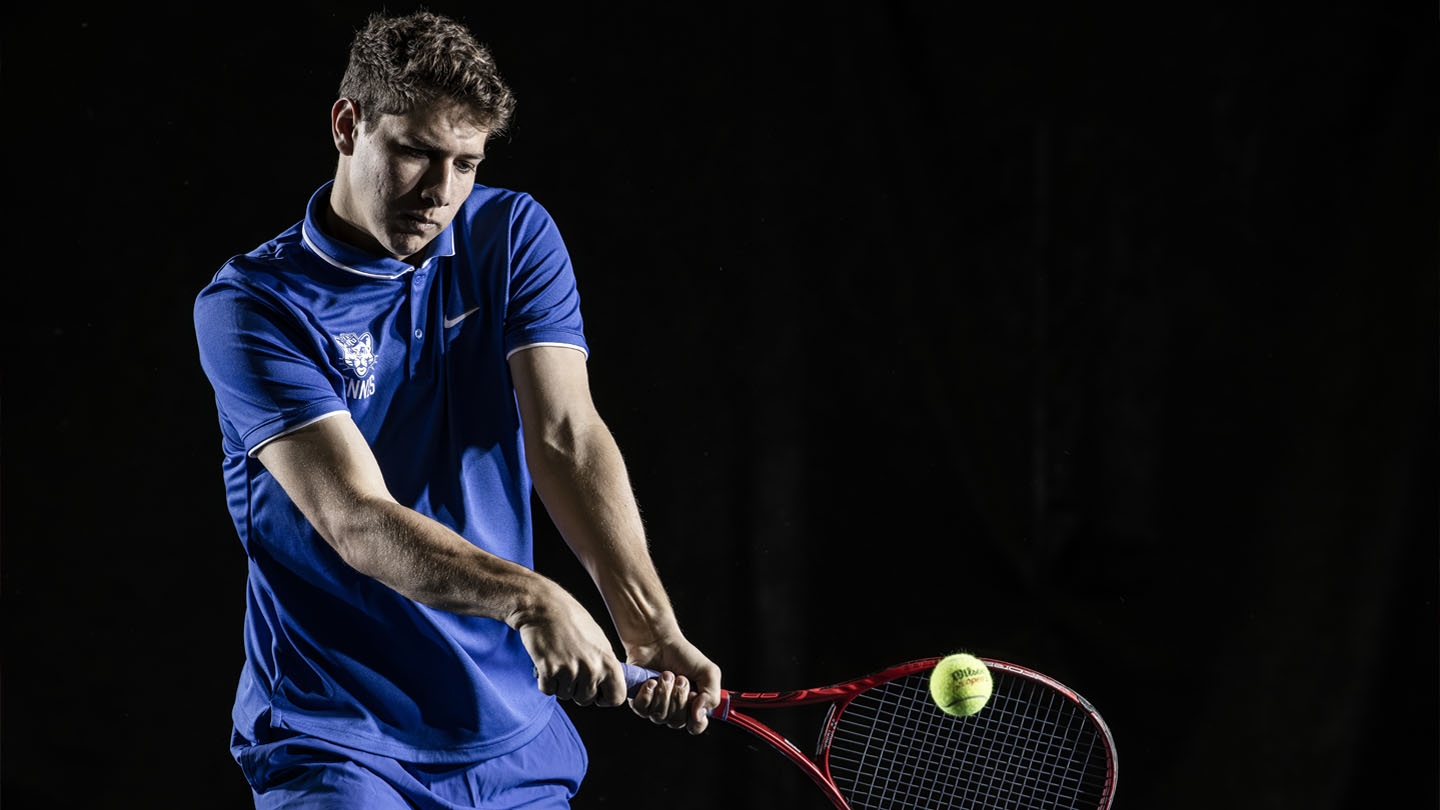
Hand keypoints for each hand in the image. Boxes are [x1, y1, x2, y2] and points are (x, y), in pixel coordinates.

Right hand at [512, 581, 628, 707]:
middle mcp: (592, 669)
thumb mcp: (599, 641)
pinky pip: (548, 691)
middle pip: (586, 700)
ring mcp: (570, 671)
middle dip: (577, 689)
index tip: (597, 692)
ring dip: (560, 684)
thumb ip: (605, 664)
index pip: (616, 698)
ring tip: (559, 660)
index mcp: (608, 661)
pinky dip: (545, 681)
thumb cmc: (572, 620)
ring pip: (566, 696)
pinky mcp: (549, 671)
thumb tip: (608, 685)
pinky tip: (547, 663)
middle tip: (571, 668)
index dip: (605, 698)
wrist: (545, 607)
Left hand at [625, 639, 721, 734]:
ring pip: (659, 716)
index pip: (696, 727)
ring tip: (666, 674)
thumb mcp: (708, 672)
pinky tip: (651, 680)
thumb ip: (712, 695)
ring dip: (664, 692)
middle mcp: (674, 711)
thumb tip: (699, 715)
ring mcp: (656, 708)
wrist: (658, 642)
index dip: (695, 718)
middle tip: (680, 678)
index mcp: (693, 706)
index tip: (694, 698)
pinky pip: (642, 710)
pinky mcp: (640, 703)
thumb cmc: (683, 655)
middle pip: (677, 722)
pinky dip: (648, 694)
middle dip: (678, 697)